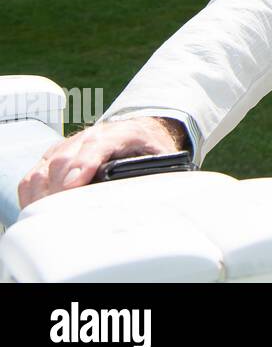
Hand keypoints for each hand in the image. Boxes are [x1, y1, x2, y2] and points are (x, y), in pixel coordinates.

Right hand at [17, 116, 185, 207]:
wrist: (144, 130)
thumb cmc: (151, 148)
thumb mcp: (164, 157)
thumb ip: (159, 171)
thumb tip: (153, 195)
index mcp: (123, 133)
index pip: (98, 145)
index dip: (83, 164)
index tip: (73, 185)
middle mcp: (93, 134)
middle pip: (65, 158)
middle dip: (59, 188)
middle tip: (59, 215)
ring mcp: (71, 143)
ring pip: (47, 166)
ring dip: (44, 192)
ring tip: (49, 216)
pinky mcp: (56, 154)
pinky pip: (36, 172)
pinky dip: (33, 191)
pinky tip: (37, 208)